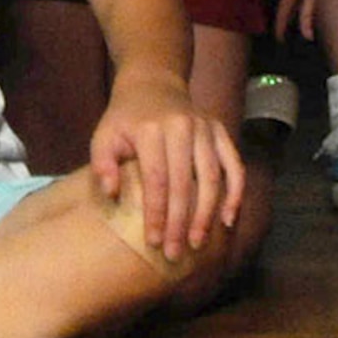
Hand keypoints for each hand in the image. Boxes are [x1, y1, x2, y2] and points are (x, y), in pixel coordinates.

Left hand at [90, 71, 243, 261]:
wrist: (152, 83)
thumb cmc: (125, 118)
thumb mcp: (104, 134)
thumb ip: (102, 163)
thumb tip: (112, 192)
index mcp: (151, 129)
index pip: (156, 179)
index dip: (156, 213)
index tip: (154, 242)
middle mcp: (181, 126)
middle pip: (185, 183)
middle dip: (180, 222)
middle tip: (175, 254)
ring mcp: (204, 128)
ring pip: (212, 177)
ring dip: (207, 214)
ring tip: (197, 243)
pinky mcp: (219, 130)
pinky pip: (233, 165)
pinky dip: (235, 193)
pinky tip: (228, 220)